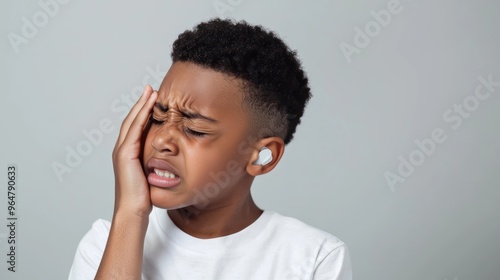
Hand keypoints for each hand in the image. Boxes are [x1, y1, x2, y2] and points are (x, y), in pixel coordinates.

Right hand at [112, 85, 156, 217]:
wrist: (132, 211)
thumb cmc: (142, 198)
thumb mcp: (151, 177)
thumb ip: (155, 165)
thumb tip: (168, 162)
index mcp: (127, 154)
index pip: (135, 127)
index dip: (143, 112)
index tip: (152, 100)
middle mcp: (122, 149)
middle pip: (132, 119)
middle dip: (141, 103)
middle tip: (150, 89)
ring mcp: (122, 151)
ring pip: (132, 121)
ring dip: (141, 105)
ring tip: (151, 91)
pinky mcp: (125, 154)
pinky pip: (135, 130)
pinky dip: (141, 116)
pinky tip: (149, 106)